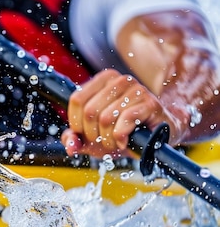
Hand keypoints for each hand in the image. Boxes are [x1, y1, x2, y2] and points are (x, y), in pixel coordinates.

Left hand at [61, 69, 181, 157]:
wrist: (157, 136)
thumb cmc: (123, 132)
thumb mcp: (93, 136)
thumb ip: (75, 138)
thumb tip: (70, 145)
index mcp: (103, 80)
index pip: (77, 99)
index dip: (77, 123)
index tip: (86, 133)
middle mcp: (119, 80)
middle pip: (90, 111)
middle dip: (93, 134)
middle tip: (104, 140)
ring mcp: (136, 90)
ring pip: (106, 118)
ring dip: (108, 139)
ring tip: (116, 141)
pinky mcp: (150, 104)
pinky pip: (125, 121)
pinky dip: (120, 137)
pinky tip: (124, 142)